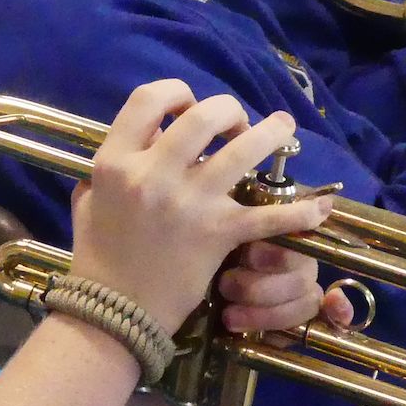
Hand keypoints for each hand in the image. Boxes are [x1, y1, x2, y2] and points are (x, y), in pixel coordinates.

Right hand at [69, 82, 337, 331]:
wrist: (114, 313)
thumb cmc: (99, 258)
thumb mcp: (88, 202)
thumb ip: (103, 173)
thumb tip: (126, 152)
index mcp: (116, 162)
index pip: (149, 99)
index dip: (176, 92)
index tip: (188, 106)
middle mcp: (153, 174)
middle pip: (204, 114)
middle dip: (229, 111)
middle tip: (237, 124)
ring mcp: (189, 202)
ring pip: (243, 149)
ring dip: (271, 134)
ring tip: (283, 130)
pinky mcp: (217, 233)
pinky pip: (267, 215)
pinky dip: (298, 212)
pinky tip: (316, 208)